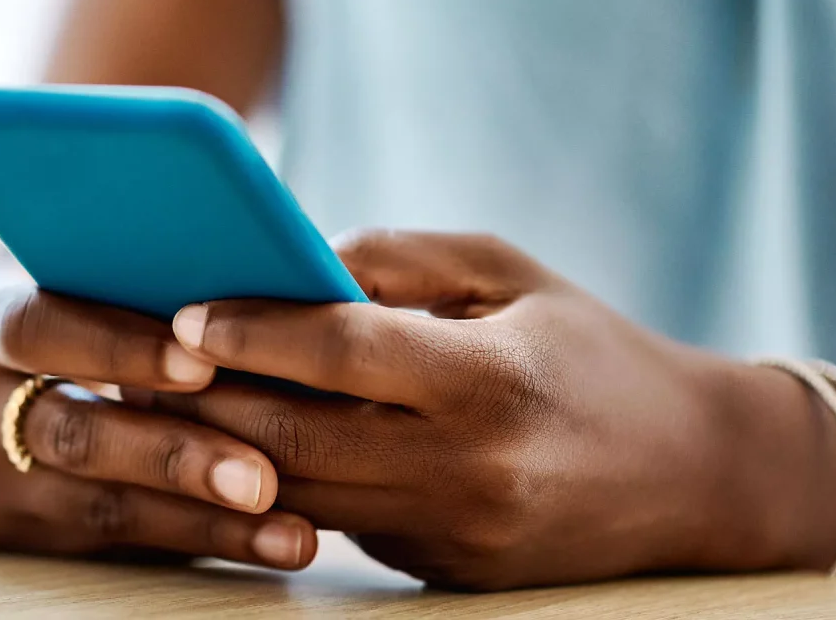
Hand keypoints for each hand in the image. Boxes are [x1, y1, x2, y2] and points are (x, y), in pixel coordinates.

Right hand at [0, 267, 317, 568]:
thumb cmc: (62, 312)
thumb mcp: (68, 283)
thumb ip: (137, 284)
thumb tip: (268, 282)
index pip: (41, 329)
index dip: (120, 347)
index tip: (204, 362)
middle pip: (73, 434)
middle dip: (174, 456)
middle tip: (260, 477)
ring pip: (102, 507)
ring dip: (206, 521)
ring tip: (291, 533)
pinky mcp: (12, 537)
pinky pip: (118, 544)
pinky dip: (200, 541)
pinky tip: (267, 542)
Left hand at [150, 231, 835, 588]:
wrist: (693, 475)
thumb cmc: (590, 350)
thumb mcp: (511, 275)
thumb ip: (399, 262)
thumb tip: (294, 265)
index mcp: (490, 383)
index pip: (341, 355)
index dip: (253, 330)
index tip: (184, 312)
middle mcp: (469, 472)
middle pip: (297, 440)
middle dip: (206, 402)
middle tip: (142, 365)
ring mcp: (454, 536)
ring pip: (303, 495)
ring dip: (225, 452)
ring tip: (168, 405)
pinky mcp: (444, 572)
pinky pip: (342, 523)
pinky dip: (287, 483)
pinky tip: (245, 444)